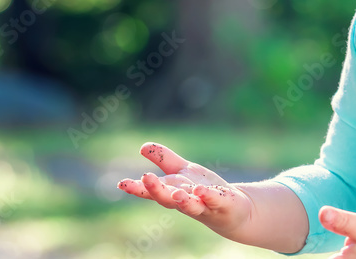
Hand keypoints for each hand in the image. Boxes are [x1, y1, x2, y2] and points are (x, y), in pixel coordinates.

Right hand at [117, 142, 252, 238]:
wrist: (233, 208)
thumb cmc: (202, 190)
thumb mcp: (182, 171)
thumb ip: (164, 159)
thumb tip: (142, 146)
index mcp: (173, 192)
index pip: (153, 191)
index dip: (137, 188)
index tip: (122, 183)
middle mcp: (185, 201)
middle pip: (168, 198)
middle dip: (156, 190)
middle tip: (145, 178)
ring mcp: (203, 204)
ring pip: (190, 205)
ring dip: (182, 199)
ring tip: (175, 192)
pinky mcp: (222, 204)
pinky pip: (214, 200)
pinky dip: (207, 196)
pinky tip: (201, 189)